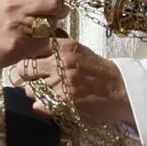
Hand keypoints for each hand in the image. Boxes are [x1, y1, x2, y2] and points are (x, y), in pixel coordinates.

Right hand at [0, 0, 66, 68]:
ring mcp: (18, 25)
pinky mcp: (21, 45)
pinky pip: (45, 39)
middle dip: (60, 8)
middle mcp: (14, 5)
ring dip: (51, 24)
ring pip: (52, 22)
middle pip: (54, 3)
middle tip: (57, 10)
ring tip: (40, 24)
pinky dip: (44, 39)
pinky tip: (34, 37)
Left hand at [19, 38, 135, 127]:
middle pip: (24, 69)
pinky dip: (41, 106)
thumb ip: (58, 45)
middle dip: (27, 76)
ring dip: (34, 93)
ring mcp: (63, 84)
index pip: (30, 49)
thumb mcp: (79, 50)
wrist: (121, 91)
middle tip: (33, 80)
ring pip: (30, 89)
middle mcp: (61, 63)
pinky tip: (49, 104)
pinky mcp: (66, 103)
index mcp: (64, 47)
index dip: (26, 58)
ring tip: (45, 93)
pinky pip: (40, 105)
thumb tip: (37, 39)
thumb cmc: (99, 71)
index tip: (28, 63)